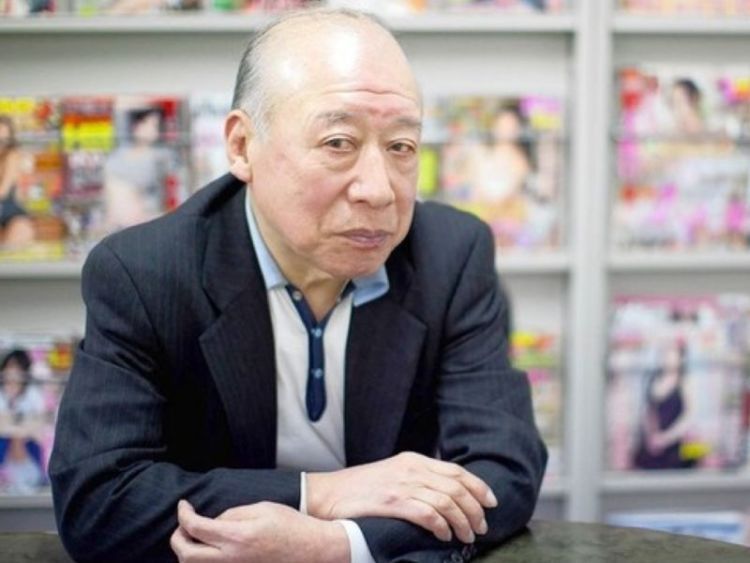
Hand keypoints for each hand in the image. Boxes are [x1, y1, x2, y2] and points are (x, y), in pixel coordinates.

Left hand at [170, 500, 348, 562]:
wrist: (311, 550)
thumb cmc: (291, 526)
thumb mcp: (262, 508)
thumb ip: (233, 514)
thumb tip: (212, 522)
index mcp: (237, 536)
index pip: (195, 528)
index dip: (184, 514)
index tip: (184, 505)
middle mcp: (231, 558)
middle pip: (186, 554)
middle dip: (177, 537)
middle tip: (183, 523)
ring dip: (188, 550)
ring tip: (195, 534)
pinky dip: (203, 559)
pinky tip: (209, 547)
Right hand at [306, 451, 496, 543]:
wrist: (326, 494)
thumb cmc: (359, 489)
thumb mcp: (392, 474)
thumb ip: (417, 479)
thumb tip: (445, 495)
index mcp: (414, 460)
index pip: (457, 471)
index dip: (479, 487)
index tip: (491, 503)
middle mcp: (412, 469)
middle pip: (457, 487)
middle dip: (475, 509)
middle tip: (481, 527)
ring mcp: (402, 485)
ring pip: (447, 502)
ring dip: (462, 522)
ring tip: (467, 536)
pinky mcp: (392, 502)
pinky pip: (428, 514)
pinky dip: (442, 526)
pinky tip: (445, 536)